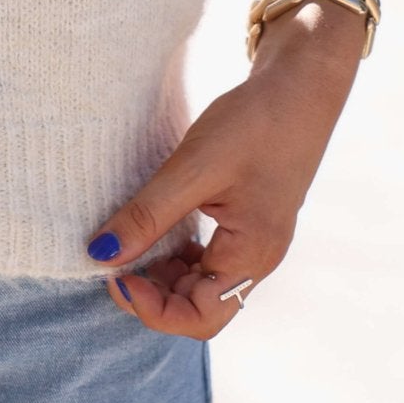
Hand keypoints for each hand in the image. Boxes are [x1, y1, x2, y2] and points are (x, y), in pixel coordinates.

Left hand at [84, 5, 363, 339]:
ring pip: (201, 285)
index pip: (198, 318)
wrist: (302, 83)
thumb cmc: (256, 122)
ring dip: (162, 275)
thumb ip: (148, 215)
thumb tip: (101, 256)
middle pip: (199, 308)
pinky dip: (177, 254)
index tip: (114, 274)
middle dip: (152, 294)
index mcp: (252, 255)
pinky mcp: (248, 222)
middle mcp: (258, 259)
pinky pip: (208, 258)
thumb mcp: (193, 167)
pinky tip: (155, 227)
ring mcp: (255, 242)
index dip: (150, 308)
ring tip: (129, 242)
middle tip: (113, 260)